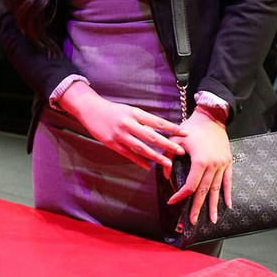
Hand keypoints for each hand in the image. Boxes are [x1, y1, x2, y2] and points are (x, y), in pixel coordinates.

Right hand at [60, 84, 184, 169]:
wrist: (90, 109)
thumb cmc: (113, 110)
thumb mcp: (129, 110)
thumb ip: (143, 120)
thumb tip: (160, 130)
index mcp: (135, 113)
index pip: (158, 122)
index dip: (172, 128)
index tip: (185, 133)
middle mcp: (129, 123)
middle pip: (152, 136)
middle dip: (167, 144)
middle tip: (181, 151)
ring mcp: (120, 134)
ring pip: (141, 147)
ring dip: (156, 156)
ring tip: (167, 163)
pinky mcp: (112, 143)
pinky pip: (128, 154)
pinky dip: (139, 161)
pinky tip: (148, 167)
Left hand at [167, 110, 232, 225]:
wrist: (211, 117)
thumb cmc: (191, 128)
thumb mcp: (175, 140)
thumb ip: (168, 158)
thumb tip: (166, 174)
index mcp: (200, 161)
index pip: (190, 185)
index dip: (181, 195)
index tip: (172, 201)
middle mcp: (213, 165)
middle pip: (204, 191)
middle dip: (198, 208)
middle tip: (193, 221)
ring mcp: (223, 165)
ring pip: (217, 189)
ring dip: (214, 205)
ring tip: (212, 220)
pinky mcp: (228, 162)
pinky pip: (229, 181)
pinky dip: (228, 193)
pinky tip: (227, 205)